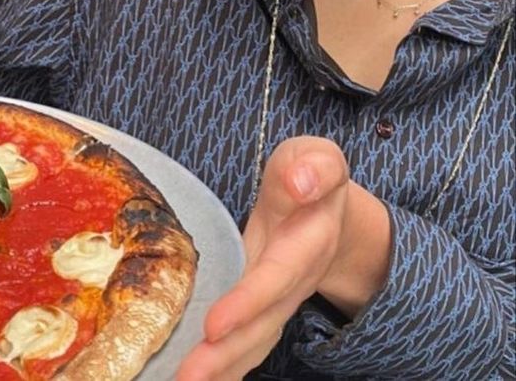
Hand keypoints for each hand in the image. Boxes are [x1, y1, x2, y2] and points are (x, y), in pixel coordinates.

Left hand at [177, 136, 349, 380]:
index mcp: (306, 243)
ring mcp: (277, 302)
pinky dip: (221, 369)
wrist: (327, 207)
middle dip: (226, 354)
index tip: (214, 325)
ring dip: (220, 370)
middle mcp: (293, 282)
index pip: (275, 277)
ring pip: (251, 344)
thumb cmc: (309, 174)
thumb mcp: (318, 156)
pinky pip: (242, 345)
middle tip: (187, 376)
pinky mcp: (260, 310)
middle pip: (261, 327)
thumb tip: (299, 181)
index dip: (248, 302)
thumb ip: (314, 166)